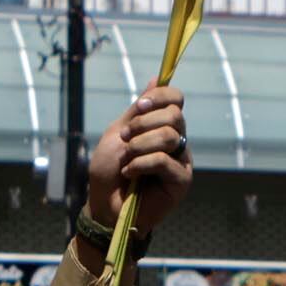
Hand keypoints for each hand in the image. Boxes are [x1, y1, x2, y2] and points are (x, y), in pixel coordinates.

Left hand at [81, 82, 190, 241]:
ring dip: (139, 145)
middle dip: (143, 123)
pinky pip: (164, 160)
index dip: (160, 97)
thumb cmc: (109, 173)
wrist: (104, 207)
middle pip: (174, 115)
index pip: (176, 99)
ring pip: (169, 136)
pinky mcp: (182, 181)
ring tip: (126, 159)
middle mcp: (176, 141)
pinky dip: (140, 164)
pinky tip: (130, 173)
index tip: (138, 107)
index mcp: (162, 126)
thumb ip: (137, 110)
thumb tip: (156, 78)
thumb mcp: (117, 134)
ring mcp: (181, 161)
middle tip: (125, 138)